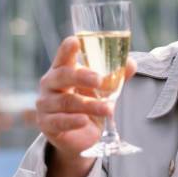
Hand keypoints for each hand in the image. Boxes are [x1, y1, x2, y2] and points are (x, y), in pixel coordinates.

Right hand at [36, 36, 136, 159]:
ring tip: (108, 109)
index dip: (67, 50)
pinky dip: (72, 121)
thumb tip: (131, 64)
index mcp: (62, 70)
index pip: (63, 58)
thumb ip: (115, 76)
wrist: (79, 135)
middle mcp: (50, 85)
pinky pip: (59, 121)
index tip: (74, 41)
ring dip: (90, 105)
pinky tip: (84, 120)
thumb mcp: (103, 89)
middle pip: (63, 76)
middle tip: (99, 79)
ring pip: (67, 102)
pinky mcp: (47, 124)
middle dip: (81, 77)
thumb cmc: (88, 103)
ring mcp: (46, 104)